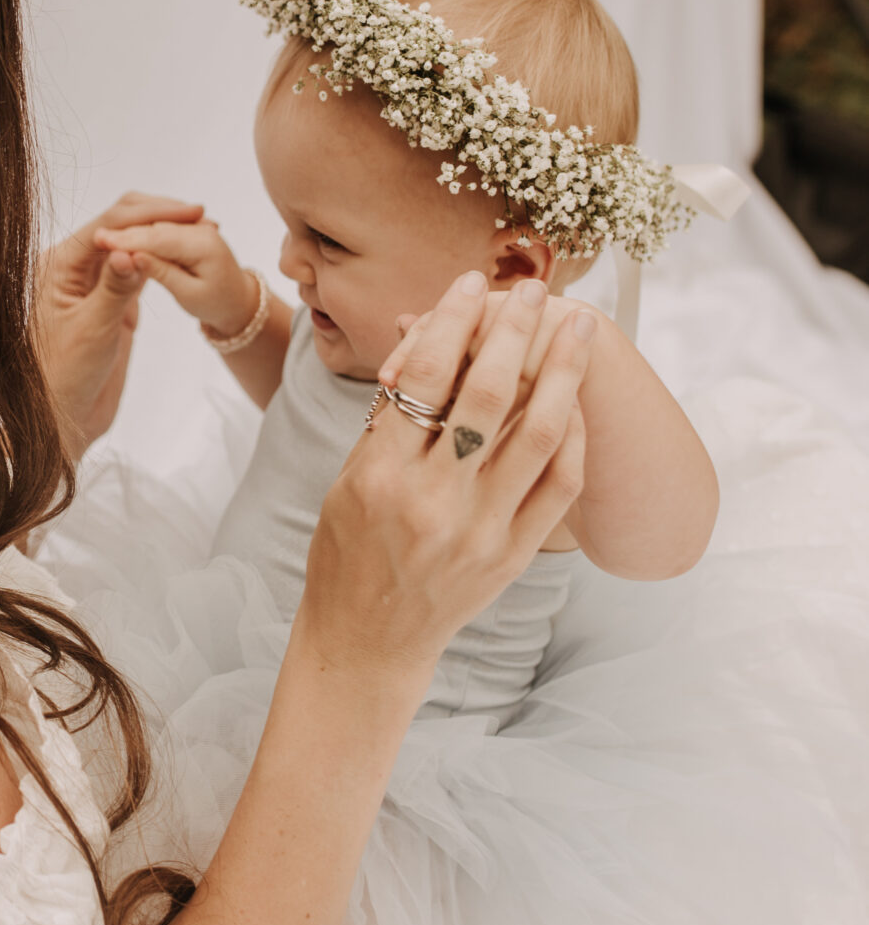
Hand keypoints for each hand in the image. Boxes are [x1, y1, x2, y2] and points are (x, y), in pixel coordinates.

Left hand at [35, 194, 202, 460]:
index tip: (189, 212)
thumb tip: (130, 250)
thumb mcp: (93, 330)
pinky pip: (139, 270)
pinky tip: (185, 254)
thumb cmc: (65, 376)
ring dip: (164, 237)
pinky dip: (162, 260)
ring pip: (133, 245)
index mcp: (59, 265)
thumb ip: (114, 289)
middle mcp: (75, 266)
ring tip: (203, 230)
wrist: (65, 417)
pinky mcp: (112, 300)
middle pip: (121, 225)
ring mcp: (94, 282)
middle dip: (160, 218)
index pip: (108, 224)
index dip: (150, 214)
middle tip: (201, 218)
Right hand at [90, 205, 253, 337]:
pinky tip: (120, 237)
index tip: (101, 241)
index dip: (128, 240)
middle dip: (124, 232)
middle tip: (95, 237)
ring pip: (155, 225)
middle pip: (155, 228)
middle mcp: (201, 229)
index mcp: (205, 245)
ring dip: (130, 230)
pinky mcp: (187, 231)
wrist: (237, 302)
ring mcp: (194, 227)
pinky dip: (140, 232)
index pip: (159, 239)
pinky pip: (160, 228)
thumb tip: (133, 258)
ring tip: (102, 237)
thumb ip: (162, 273)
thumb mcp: (189, 295)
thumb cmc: (216, 304)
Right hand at [303, 273, 592, 675]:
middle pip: (487, 394)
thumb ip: (390, 421)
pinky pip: (558, 486)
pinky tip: (575, 401)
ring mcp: (480, 531)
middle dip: (515, 331)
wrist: (367, 640)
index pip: (424, 376)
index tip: (472, 283)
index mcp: (380, 475)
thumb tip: (434, 344)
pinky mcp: (513, 556)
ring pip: (538, 433)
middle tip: (536, 291)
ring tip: (577, 328)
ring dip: (562, 371)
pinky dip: (572, 437)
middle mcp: (433, 501)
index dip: (452, 320)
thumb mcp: (348, 481)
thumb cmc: (347, 552)